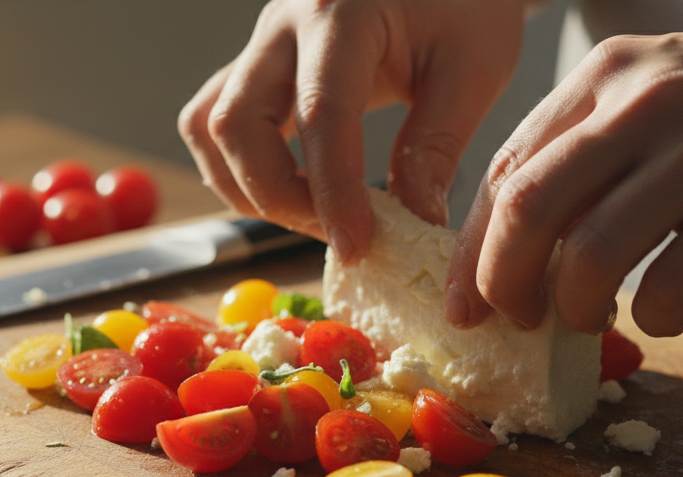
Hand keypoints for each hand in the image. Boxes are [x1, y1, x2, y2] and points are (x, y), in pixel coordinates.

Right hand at [178, 0, 529, 262]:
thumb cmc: (467, 3)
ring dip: (249, 187)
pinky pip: (215, 121)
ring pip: (210, 127)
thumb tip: (413, 226)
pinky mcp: (257, 63)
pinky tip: (296, 190)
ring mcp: (262, 42)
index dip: (332, 190)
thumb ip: (436, 147)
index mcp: (343, 12)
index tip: (355, 246)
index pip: (321, 113)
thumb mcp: (473, 70)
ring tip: (316, 217)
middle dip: (278, 197)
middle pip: (236, 123)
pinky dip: (240, 168)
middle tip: (340, 235)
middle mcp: (284, 22)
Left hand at [446, 0, 682, 337]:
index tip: (465, 302)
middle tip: (516, 322)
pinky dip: (654, 318)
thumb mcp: (658, 89)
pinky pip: (671, 287)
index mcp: (605, 77)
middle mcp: (643, 104)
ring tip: (590, 320)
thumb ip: (589, 148)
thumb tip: (517, 244)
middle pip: (529, 212)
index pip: (506, 171)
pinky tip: (668, 311)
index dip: (474, 250)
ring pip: (591, 255)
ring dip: (575, 308)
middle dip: (503, 285)